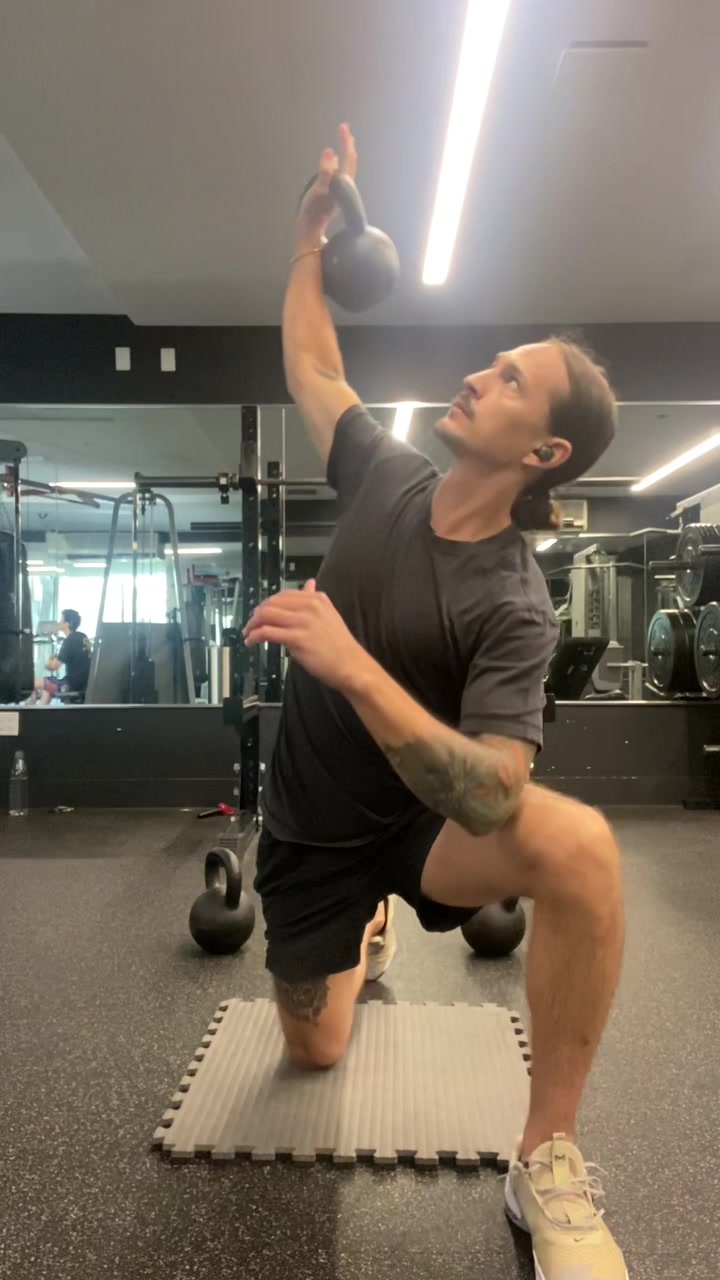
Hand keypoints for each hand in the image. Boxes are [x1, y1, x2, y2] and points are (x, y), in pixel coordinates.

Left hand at [243, 580, 367, 692]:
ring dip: (252, 624)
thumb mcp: (328, 614)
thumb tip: (309, 583)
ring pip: (266, 615)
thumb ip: (315, 599)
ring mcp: (303, 622)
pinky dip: (255, 636)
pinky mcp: (297, 638)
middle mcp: (309, 606)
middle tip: (251, 624)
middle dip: (257, 613)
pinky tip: (251, 641)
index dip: (267, 603)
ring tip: (248, 633)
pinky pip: (267, 632)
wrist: (351, 664)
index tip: (260, 613)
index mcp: (316, 599)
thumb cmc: (340, 644)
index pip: (283, 595)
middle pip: (272, 603)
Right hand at [296, 123, 357, 246]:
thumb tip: (330, 152)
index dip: (346, 142)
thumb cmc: (315, 213)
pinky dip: (336, 166)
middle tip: (344, 130)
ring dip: (344, 155)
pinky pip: (337, 176)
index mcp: (344, 184)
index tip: (343, 127)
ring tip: (343, 143)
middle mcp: (344, 187)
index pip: (349, 159)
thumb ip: (325, 173)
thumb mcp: (319, 191)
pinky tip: (334, 165)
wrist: (310, 234)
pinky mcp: (332, 197)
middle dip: (347, 146)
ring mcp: (338, 192)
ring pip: (345, 170)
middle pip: (350, 163)